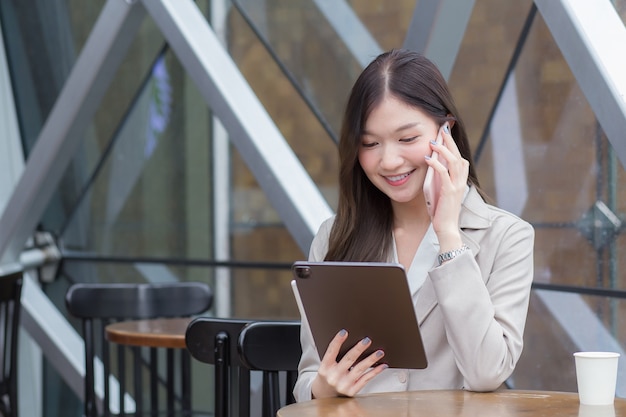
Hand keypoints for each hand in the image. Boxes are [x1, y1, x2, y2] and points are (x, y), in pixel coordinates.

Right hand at [311, 329, 387, 398]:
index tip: (344, 332)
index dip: (337, 341)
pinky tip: (381, 366)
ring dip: (371, 359)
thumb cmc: (328, 376)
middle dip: (359, 349)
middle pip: (348, 359)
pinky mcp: (352, 391)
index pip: (331, 352)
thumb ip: (335, 356)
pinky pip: (365, 379)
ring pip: (359, 369)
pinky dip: (375, 372)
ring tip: (379, 352)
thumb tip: (353, 343)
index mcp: (325, 368)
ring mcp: (343, 384)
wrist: (326, 395)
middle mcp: (334, 376)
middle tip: (367, 340)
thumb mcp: (326, 366)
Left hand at [425, 122, 468, 250]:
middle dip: (450, 141)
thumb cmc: (441, 211)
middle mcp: (461, 181)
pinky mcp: (449, 192)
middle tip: (442, 128)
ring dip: (444, 150)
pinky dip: (437, 165)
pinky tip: (428, 158)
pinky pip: (444, 174)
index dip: (454, 145)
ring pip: (454, 162)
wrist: (446, 228)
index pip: (459, 158)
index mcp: (459, 180)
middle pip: (458, 156)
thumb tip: (432, 163)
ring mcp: (457, 186)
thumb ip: (439, 178)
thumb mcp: (440, 190)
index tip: (446, 133)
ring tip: (433, 141)